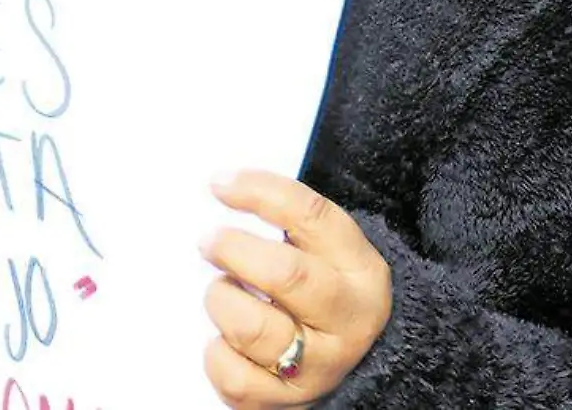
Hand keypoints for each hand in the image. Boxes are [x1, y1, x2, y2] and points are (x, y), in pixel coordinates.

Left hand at [199, 171, 390, 408]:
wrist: (360, 367)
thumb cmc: (322, 293)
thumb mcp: (325, 252)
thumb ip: (287, 221)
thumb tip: (222, 186)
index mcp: (361, 271)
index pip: (312, 216)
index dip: (260, 192)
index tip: (219, 184)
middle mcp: (348, 321)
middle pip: (285, 274)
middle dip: (233, 249)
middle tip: (210, 242)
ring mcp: (319, 367)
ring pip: (251, 327)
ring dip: (222, 299)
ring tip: (225, 292)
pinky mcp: (286, 402)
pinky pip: (232, 375)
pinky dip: (216, 353)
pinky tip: (227, 340)